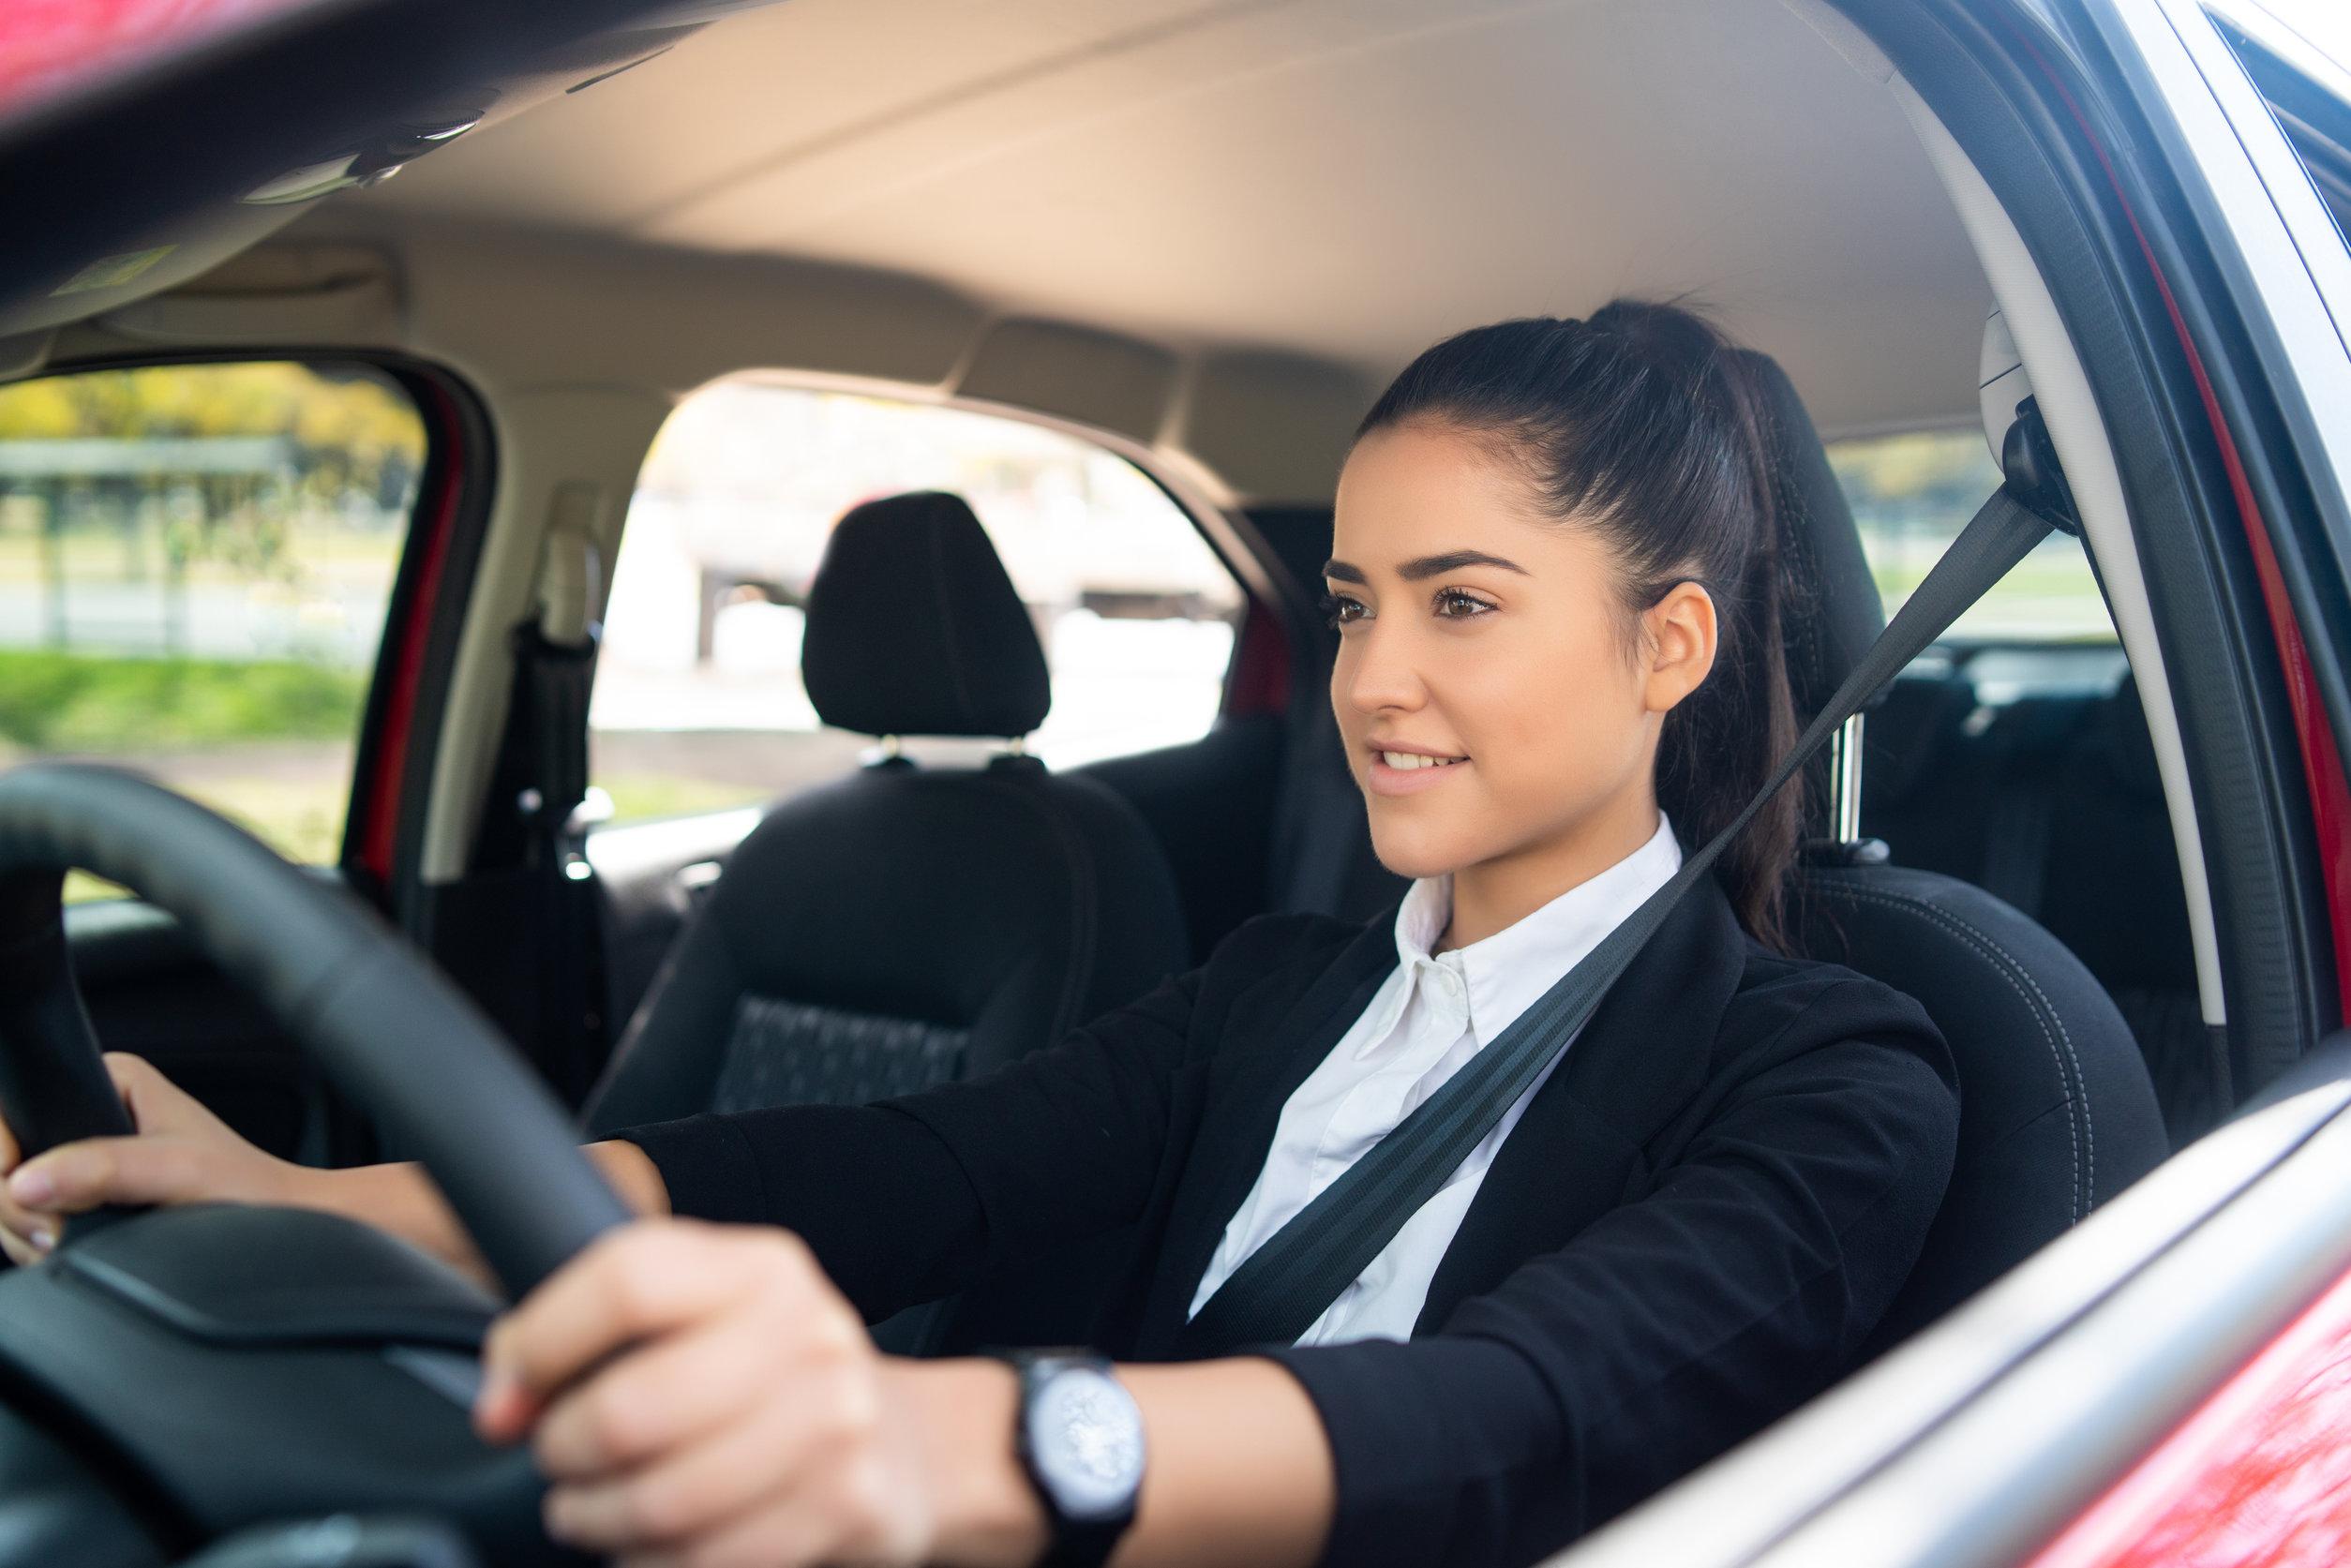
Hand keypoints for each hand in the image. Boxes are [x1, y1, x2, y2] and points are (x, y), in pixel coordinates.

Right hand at [0, 1052, 301, 1263]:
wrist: (277, 1225)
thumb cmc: (245, 1186)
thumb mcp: (175, 1170)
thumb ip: (105, 1169)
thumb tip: (28, 1181)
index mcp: (109, 1081)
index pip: (18, 1104)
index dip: (1, 1150)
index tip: (14, 1183)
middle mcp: (89, 1114)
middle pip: (3, 1160)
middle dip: (13, 1204)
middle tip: (55, 1230)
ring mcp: (79, 1160)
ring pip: (7, 1197)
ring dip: (23, 1230)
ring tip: (72, 1238)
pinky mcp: (78, 1199)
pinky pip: (23, 1222)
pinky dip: (34, 1243)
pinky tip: (69, 1247)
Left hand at [476, 1219, 967, 1567]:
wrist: (901, 1443)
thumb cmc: (769, 1377)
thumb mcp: (703, 1316)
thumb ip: (598, 1328)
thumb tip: (504, 1397)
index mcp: (759, 1268)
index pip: (627, 1280)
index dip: (543, 1342)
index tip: (515, 1391)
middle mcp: (804, 1332)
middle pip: (629, 1407)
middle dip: (562, 1452)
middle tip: (559, 1460)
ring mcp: (833, 1419)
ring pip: (660, 1500)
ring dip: (597, 1519)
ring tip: (592, 1509)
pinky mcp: (843, 1502)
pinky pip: (705, 1558)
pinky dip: (651, 1562)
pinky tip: (649, 1542)